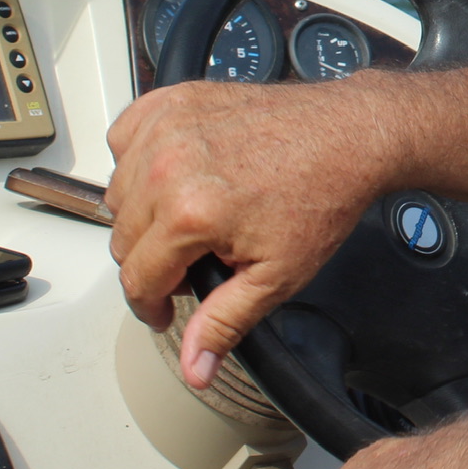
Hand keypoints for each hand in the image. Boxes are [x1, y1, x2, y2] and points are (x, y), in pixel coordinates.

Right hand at [106, 73, 397, 387]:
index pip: (136, 278)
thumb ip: (224, 323)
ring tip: (192, 218)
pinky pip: (125, 139)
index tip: (167, 308)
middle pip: (122, 238)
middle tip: (195, 259)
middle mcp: (168, 166)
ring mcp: (168, 127)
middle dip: (153, 260)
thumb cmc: (322, 195)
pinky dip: (138, 159)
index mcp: (189, 213)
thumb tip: (194, 369)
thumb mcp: (277, 276)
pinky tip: (174, 174)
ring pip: (118, 192)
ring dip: (143, 212)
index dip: (152, 304)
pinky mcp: (174, 100)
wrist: (349, 135)